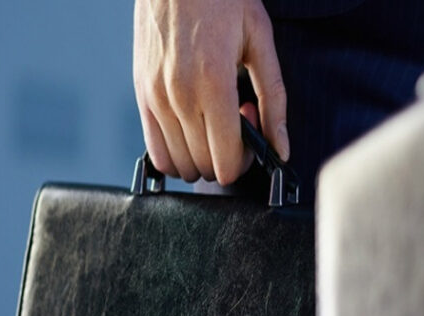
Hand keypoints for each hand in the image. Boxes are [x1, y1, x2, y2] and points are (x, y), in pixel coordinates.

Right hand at [133, 0, 288, 184]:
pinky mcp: (141, 95)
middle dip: (225, 155)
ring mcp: (156, 98)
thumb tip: (281, 147)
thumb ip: (274, 100)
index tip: (249, 138)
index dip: (243, 161)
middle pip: (205, 166)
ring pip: (180, 163)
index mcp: (214, 84)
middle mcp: (180, 97)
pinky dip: (175, 156)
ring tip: (211, 123)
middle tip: (234, 123)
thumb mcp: (259, 42)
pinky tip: (189, 133)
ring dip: (201, 157)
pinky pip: (154, 150)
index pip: (225, 161)